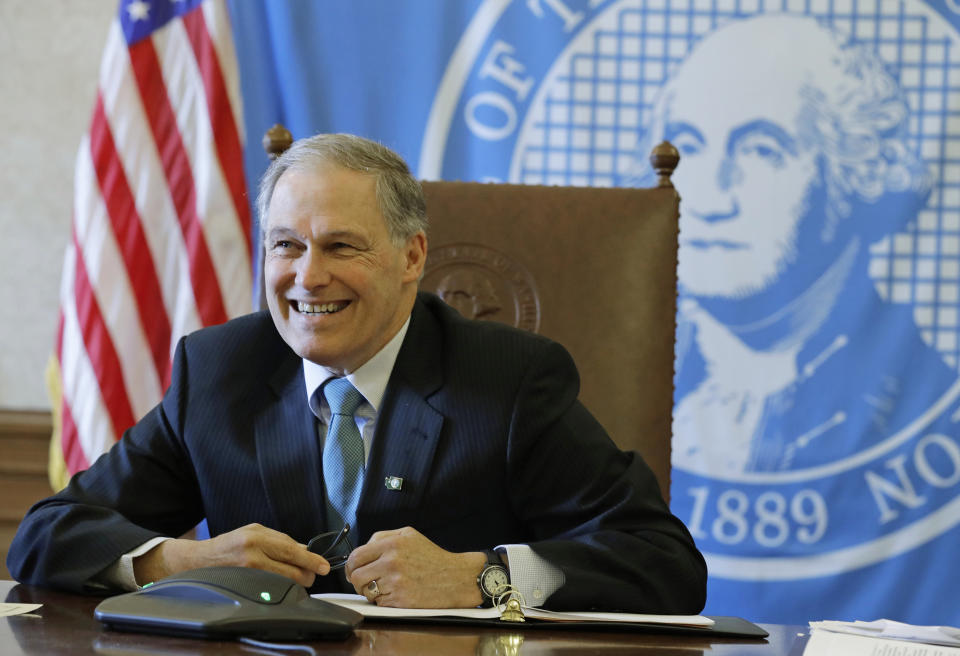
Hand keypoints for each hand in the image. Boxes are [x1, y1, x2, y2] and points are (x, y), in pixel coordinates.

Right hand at [133, 523, 329, 586]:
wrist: (199, 560)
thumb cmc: (230, 544)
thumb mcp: (255, 532)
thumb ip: (280, 540)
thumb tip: (305, 550)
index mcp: (257, 536)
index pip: (292, 550)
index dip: (311, 560)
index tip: (323, 566)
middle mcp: (252, 554)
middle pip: (292, 570)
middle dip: (306, 574)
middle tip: (310, 573)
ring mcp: (248, 571)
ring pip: (285, 582)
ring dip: (295, 581)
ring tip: (293, 576)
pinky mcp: (244, 584)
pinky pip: (272, 589)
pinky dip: (281, 587)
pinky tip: (279, 583)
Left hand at [344, 526, 485, 607]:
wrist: (456, 578)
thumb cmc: (432, 557)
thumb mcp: (409, 535)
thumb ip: (383, 537)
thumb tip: (362, 549)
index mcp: (392, 543)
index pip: (356, 556)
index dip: (351, 566)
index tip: (354, 571)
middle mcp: (392, 561)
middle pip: (356, 576)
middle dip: (358, 581)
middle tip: (367, 582)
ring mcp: (396, 582)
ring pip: (366, 591)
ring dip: (371, 592)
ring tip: (387, 587)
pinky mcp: (400, 600)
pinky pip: (379, 603)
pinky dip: (384, 601)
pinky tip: (398, 594)